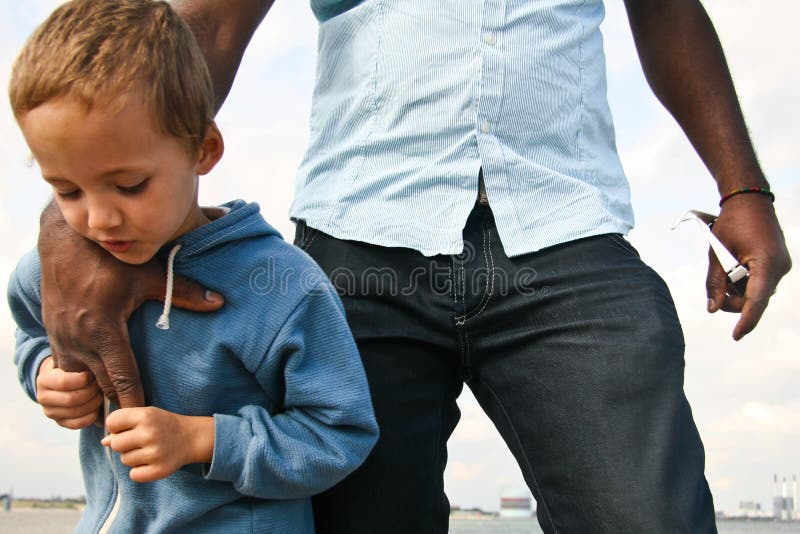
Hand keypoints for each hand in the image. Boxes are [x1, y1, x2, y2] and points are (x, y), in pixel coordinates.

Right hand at [36, 356, 102, 428]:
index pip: (64, 382)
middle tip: (101, 385)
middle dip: (92, 392)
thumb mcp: (72, 362)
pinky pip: (77, 424)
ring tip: (101, 394)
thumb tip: (101, 367)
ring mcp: (50, 412)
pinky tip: (98, 408)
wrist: (65, 381)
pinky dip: (91, 416)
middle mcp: (43, 398)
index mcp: (44, 380)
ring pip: (76, 412)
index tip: (93, 374)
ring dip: (94, 404)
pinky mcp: (60, 422)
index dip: (83, 379)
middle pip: (72, 399)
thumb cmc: (73, 368)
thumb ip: (80, 364)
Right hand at [38, 202, 223, 407]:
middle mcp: (79, 342)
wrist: (63, 246)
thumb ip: (184, 292)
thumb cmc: (109, 261)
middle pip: (102, 386)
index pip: (122, 378)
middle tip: (138, 421)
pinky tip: (96, 386)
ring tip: (118, 408)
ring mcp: (62, 342)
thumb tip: (219, 301)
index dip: (135, 402)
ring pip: (80, 383)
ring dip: (97, 394)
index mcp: (103, 330)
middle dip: (119, 403)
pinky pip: (66, 372)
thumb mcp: (148, 275)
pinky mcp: (54, 338)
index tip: (147, 418)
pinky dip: (81, 381)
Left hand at [102, 407, 214, 482]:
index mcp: (146, 416)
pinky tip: (151, 462)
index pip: (112, 422)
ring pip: (124, 460)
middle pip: (115, 444)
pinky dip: (140, 471)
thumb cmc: (164, 424)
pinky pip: (134, 474)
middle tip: (140, 440)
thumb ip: (124, 423)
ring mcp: (155, 453)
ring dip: (133, 457)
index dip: (117, 426)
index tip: (128, 427)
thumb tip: (105, 442)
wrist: (192, 437)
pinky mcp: (159, 470)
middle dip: (124, 444)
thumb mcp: (146, 415)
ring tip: (149, 449)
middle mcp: (150, 433)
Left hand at [705, 194, 791, 339]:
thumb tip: (712, 309)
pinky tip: (735, 265)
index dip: (746, 320)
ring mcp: (781, 266)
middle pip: (754, 300)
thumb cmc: (730, 222)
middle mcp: (779, 267)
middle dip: (733, 299)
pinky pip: (759, 282)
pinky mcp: (778, 264)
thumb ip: (714, 283)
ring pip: (756, 293)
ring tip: (725, 267)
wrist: (749, 200)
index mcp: (766, 263)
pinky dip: (744, 281)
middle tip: (716, 286)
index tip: (736, 336)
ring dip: (737, 289)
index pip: (757, 300)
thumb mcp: (716, 253)